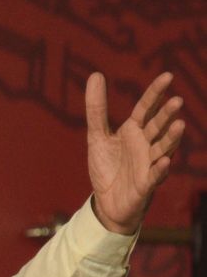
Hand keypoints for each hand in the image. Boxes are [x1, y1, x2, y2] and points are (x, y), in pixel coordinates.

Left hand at [85, 71, 184, 234]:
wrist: (107, 201)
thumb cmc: (107, 167)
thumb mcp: (97, 136)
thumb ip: (97, 109)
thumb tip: (96, 75)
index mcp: (134, 131)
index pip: (146, 108)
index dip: (155, 93)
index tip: (167, 76)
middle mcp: (145, 145)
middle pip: (157, 126)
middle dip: (167, 115)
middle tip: (177, 100)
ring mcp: (148, 164)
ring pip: (162, 148)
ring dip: (171, 138)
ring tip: (179, 125)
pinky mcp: (145, 184)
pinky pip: (155, 176)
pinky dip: (160, 169)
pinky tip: (165, 161)